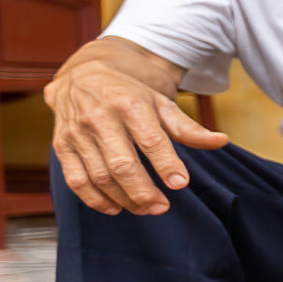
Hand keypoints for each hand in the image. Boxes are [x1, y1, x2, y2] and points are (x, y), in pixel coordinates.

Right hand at [44, 56, 229, 214]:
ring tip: (144, 209)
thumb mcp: (161, 102)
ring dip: (123, 199)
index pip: (150, 140)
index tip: (181, 184)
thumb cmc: (130, 91)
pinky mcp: (62, 145)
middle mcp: (100, 118)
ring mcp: (77, 132)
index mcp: (129, 104)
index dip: (166, 164)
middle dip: (143, 192)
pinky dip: (94, 199)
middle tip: (162, 208)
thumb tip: (221, 141)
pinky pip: (75, 179)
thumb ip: (188, 127)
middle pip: (122, 164)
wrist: (84, 72)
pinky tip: (115, 208)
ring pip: (99, 176)